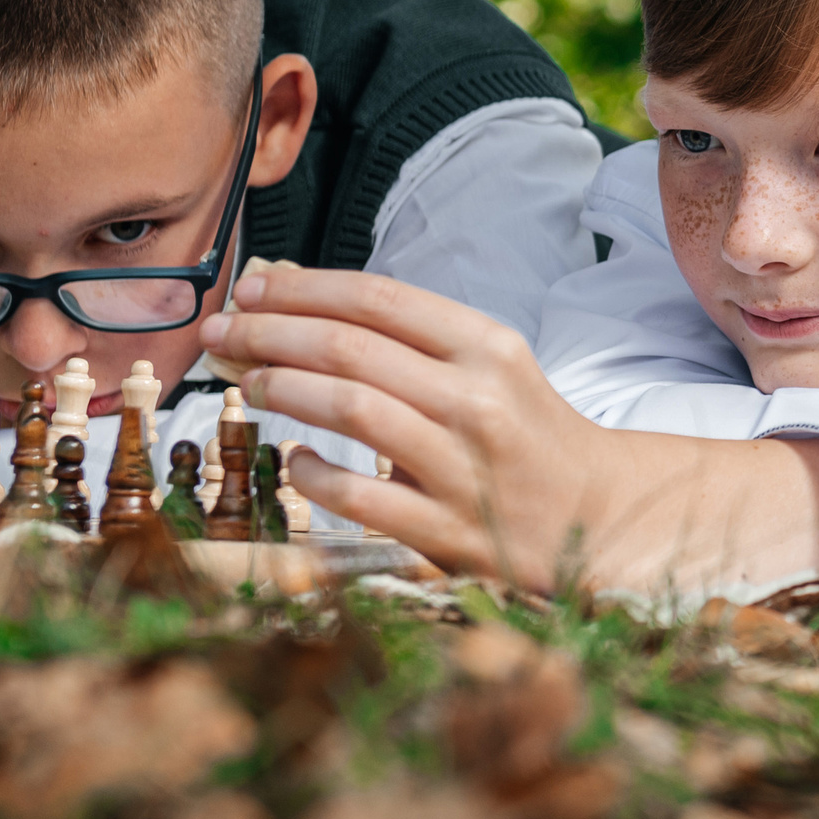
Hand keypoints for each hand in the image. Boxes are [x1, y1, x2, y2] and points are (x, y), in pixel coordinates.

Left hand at [199, 266, 818, 590]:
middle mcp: (477, 399)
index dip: (303, 287)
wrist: (597, 516)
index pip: (379, 298)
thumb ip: (403, 335)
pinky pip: (362, 496)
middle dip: (270, 333)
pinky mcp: (451, 531)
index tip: (250, 286)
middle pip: (351, 348)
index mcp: (487, 346)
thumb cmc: (524, 430)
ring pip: (353, 410)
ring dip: (284, 389)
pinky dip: (315, 476)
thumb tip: (291, 295)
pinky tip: (295, 463)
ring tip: (247, 382)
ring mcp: (464, 467)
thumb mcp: (484, 364)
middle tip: (221, 332)